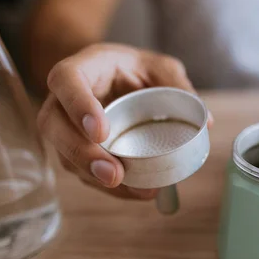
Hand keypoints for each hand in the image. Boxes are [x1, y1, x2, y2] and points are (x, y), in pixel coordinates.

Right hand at [37, 43, 210, 198]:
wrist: (111, 79)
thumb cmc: (132, 69)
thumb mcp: (158, 67)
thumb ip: (177, 85)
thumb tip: (206, 123)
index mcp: (82, 68)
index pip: (66, 80)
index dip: (78, 105)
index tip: (101, 131)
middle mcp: (63, 99)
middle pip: (53, 126)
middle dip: (81, 154)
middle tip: (113, 174)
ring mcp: (64, 127)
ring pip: (64, 155)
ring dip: (94, 177)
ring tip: (132, 188)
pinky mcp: (74, 151)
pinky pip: (82, 172)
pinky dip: (107, 186)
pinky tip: (134, 191)